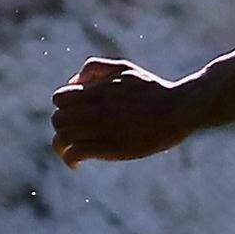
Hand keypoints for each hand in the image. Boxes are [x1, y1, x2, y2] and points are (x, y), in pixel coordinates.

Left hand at [50, 57, 187, 166]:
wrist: (176, 110)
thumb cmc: (154, 90)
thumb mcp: (124, 68)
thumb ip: (97, 68)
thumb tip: (74, 81)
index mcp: (96, 90)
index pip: (59, 99)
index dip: (63, 108)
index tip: (75, 117)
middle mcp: (93, 108)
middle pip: (58, 120)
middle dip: (63, 128)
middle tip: (74, 137)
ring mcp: (99, 127)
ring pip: (62, 138)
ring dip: (62, 147)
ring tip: (71, 153)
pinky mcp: (108, 147)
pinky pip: (75, 153)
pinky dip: (70, 160)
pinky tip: (78, 165)